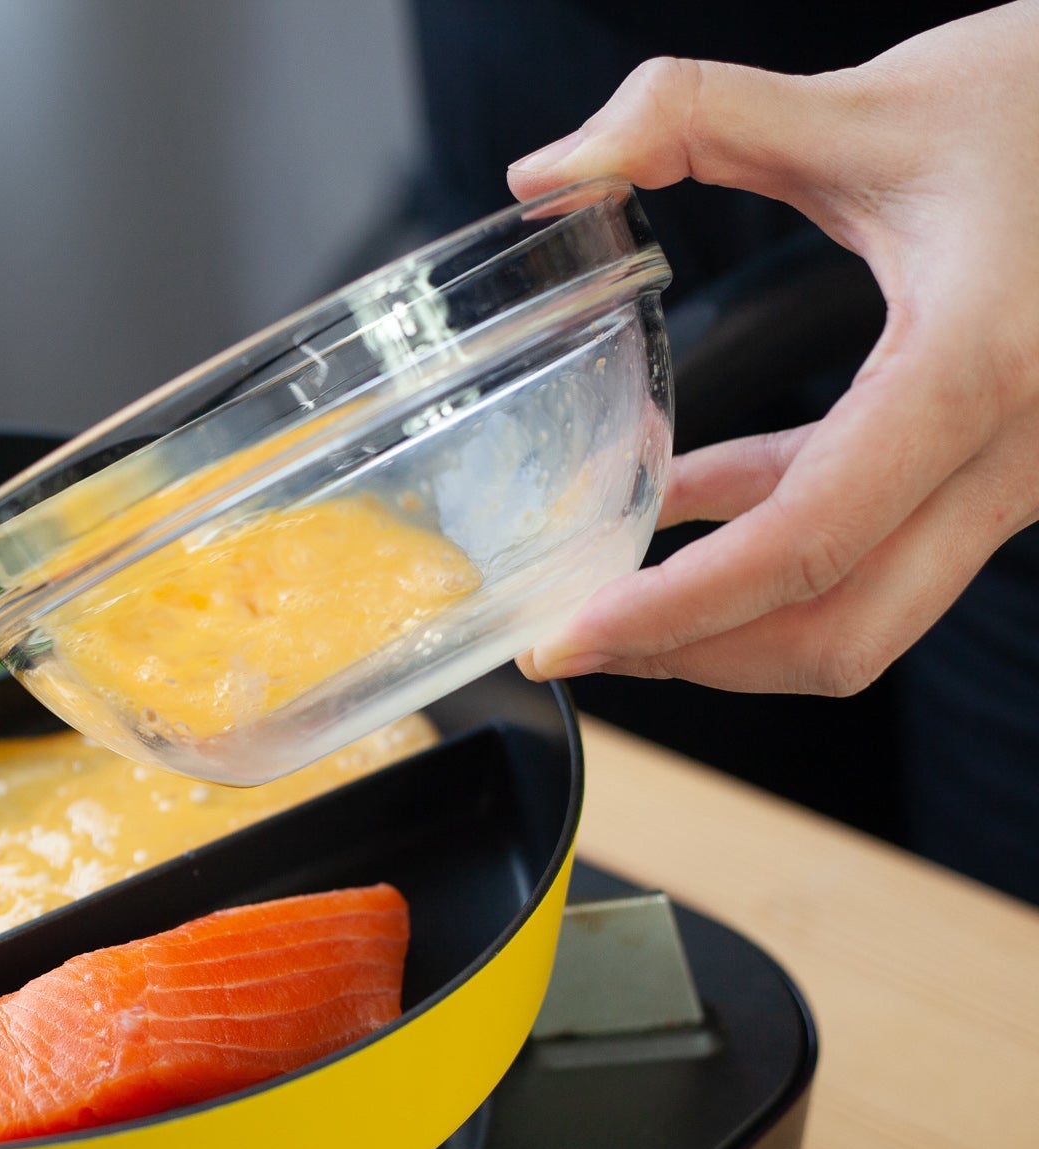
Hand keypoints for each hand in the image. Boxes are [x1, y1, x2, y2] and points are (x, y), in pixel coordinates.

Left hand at [508, 3, 1038, 693]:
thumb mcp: (870, 100)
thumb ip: (693, 115)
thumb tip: (548, 167)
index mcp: (979, 365)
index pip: (806, 540)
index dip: (676, 608)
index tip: (574, 634)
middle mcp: (1016, 448)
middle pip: (843, 628)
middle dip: (695, 656)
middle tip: (573, 648)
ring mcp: (1018, 472)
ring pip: (866, 609)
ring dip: (730, 614)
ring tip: (608, 589)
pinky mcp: (1001, 467)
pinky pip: (881, 542)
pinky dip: (776, 542)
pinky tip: (685, 500)